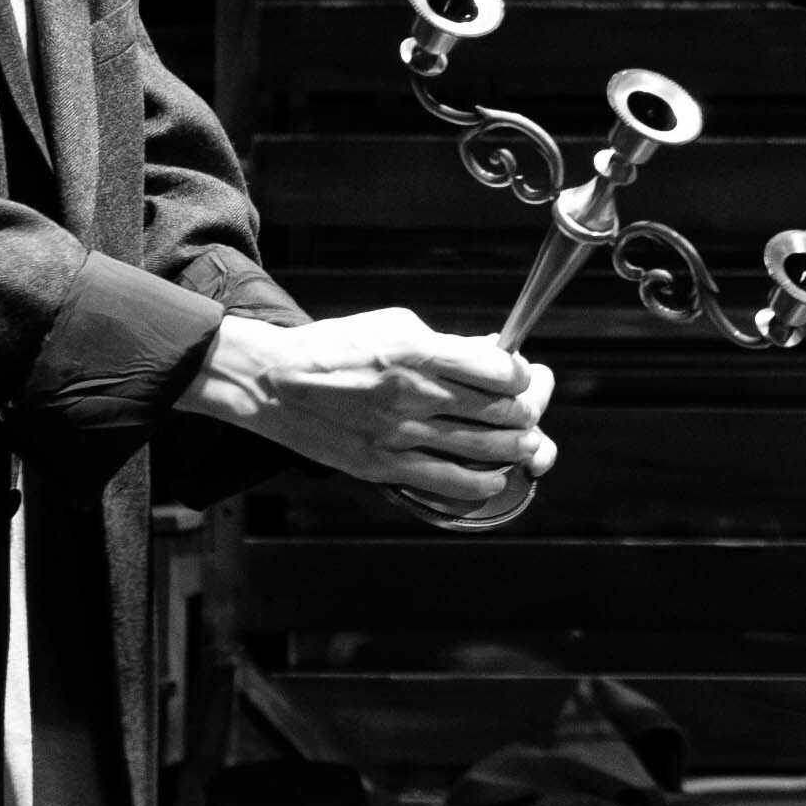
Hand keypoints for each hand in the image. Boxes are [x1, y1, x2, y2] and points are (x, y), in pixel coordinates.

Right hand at [193, 306, 553, 515]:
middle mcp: (415, 396)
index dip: (524, 375)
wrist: (273, 382)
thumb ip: (446, 343)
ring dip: (519, 446)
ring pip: (488, 449)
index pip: (501, 371)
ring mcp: (401, 436)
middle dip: (531, 409)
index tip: (523, 374)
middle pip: (504, 412)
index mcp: (419, 353)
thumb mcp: (394, 324)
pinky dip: (485, 482)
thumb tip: (492, 354)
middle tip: (532, 405)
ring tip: (525, 440)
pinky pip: (451, 482)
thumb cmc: (335, 347)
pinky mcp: (384, 466)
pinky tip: (495, 476)